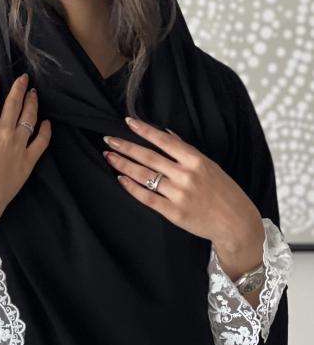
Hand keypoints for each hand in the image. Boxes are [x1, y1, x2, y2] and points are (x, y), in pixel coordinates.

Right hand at [0, 72, 51, 235]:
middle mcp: (4, 132)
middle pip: (14, 103)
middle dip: (18, 87)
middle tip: (23, 77)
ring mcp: (19, 145)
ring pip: (29, 117)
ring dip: (32, 102)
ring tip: (33, 93)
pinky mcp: (29, 160)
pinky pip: (42, 141)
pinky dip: (46, 130)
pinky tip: (47, 122)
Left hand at [102, 117, 263, 254]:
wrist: (236, 222)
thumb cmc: (224, 191)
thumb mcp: (209, 165)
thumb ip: (186, 150)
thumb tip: (166, 133)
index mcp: (196, 160)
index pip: (164, 141)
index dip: (144, 130)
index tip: (127, 122)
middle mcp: (186, 175)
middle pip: (149, 157)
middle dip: (126, 147)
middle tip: (108, 139)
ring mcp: (179, 194)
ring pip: (145, 176)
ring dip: (123, 165)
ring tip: (109, 156)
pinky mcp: (174, 212)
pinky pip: (147, 197)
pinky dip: (132, 187)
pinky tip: (121, 178)